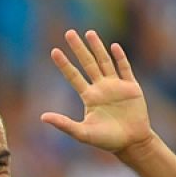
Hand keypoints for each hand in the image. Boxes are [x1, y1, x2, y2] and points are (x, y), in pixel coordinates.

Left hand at [41, 29, 154, 157]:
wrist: (132, 143)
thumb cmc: (107, 140)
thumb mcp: (83, 133)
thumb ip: (64, 124)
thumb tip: (42, 117)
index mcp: (89, 97)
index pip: (73, 76)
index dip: (64, 64)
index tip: (54, 51)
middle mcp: (101, 88)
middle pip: (88, 63)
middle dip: (79, 48)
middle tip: (69, 33)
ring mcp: (116, 86)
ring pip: (105, 62)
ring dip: (97, 47)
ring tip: (89, 33)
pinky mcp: (131, 87)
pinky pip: (125, 69)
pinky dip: (120, 58)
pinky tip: (114, 46)